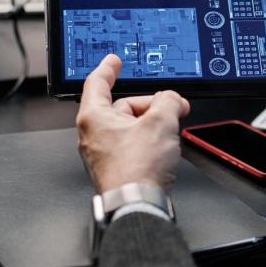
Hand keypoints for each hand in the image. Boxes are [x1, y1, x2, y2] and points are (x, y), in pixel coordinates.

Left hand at [76, 54, 190, 193]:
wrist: (137, 205)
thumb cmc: (137, 169)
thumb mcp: (160, 122)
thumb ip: (168, 102)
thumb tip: (172, 100)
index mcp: (94, 117)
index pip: (97, 83)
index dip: (108, 68)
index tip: (113, 61)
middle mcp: (93, 134)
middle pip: (123, 106)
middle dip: (149, 105)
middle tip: (172, 107)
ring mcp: (103, 153)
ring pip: (130, 127)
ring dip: (152, 124)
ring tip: (171, 131)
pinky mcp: (115, 168)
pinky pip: (132, 144)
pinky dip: (148, 141)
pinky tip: (163, 148)